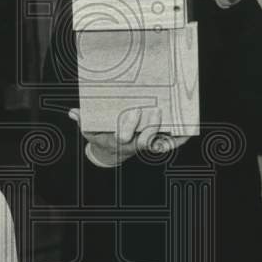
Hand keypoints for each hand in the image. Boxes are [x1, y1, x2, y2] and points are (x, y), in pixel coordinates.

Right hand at [69, 107, 187, 166]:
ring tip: (178, 122)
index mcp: (118, 140)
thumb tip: (73, 112)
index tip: (134, 111)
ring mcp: (145, 145)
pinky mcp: (155, 144)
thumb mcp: (89, 129)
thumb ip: (84, 121)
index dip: (131, 126)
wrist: (110, 150)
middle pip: (145, 140)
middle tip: (156, 112)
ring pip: (159, 143)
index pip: (125, 136)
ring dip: (168, 135)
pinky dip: (178, 140)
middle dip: (150, 127)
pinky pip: (168, 144)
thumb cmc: (100, 135)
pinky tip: (187, 132)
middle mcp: (134, 144)